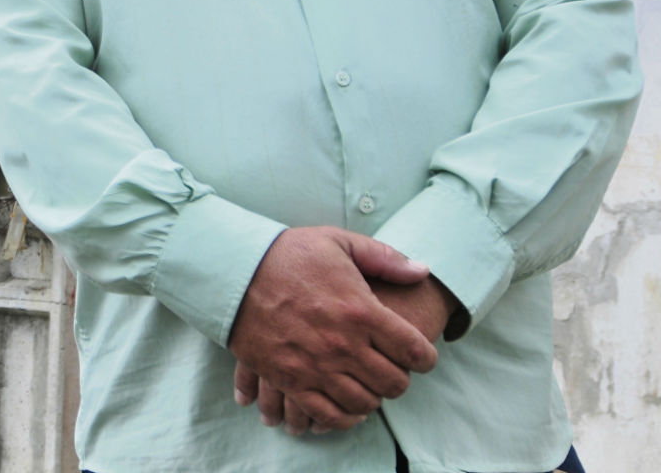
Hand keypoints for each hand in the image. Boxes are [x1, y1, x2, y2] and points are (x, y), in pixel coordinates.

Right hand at [226, 227, 439, 431]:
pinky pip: (327, 415)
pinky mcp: (289, 379)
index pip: (414, 351)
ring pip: (364, 403)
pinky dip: (344, 417)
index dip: (426, 359)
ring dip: (372, 397)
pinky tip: (346, 405)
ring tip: (367, 384)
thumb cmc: (287, 255)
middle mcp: (342, 344)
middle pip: (393, 383)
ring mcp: (315, 366)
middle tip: (392, 369)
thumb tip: (422, 270)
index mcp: (361, 311)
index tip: (421, 357)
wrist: (234, 271)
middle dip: (400, 379)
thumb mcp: (337, 242)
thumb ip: (384, 257)